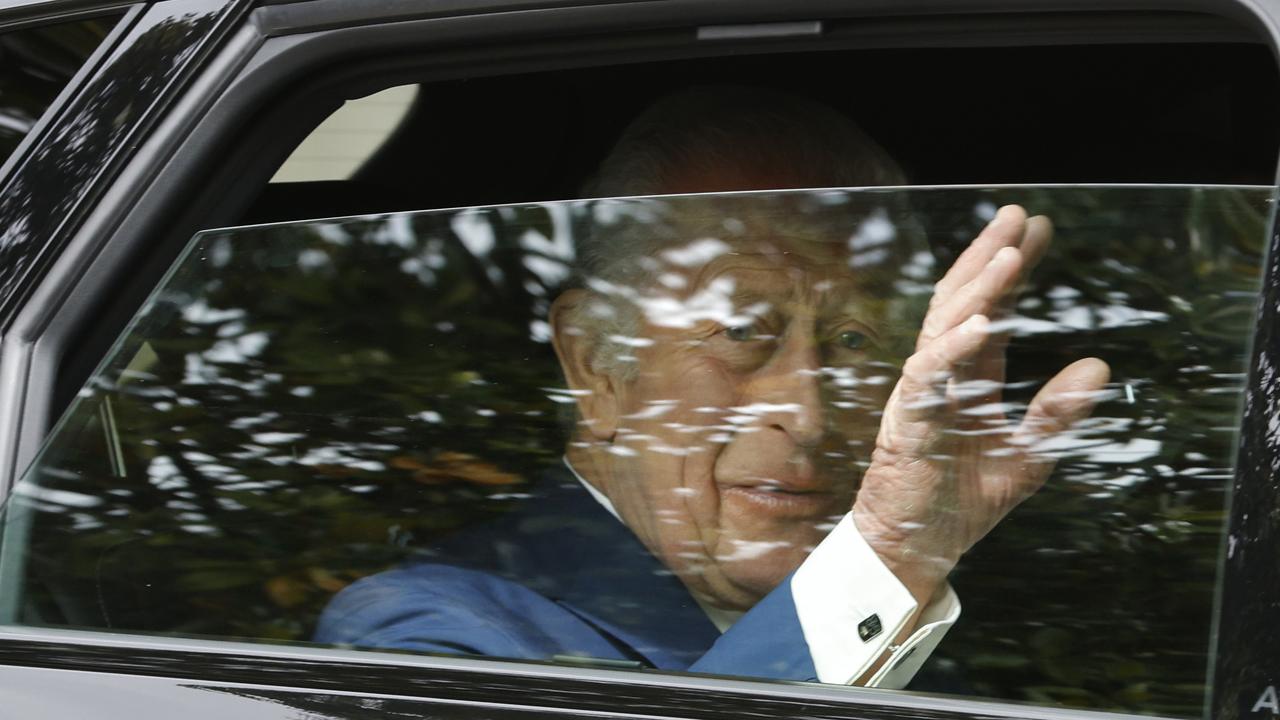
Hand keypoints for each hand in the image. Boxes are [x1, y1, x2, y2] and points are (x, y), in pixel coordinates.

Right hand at [851, 205, 1110, 604]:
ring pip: (943, 328)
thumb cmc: (959, 502)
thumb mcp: (1028, 457)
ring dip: (976, 289)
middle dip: (989, 258)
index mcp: (966, 380)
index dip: (1012, 271)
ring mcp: (920, 395)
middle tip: (1018, 216)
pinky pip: (928, 376)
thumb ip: (1057, 413)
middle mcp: (939, 377)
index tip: (1038, 230)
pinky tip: (982, 321)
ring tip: (1008, 255)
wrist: (915, 549)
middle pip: (961, 303)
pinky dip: (953, 347)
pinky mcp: (908, 423)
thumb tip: (1098, 365)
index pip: (990, 311)